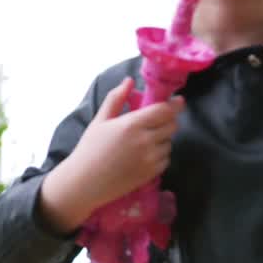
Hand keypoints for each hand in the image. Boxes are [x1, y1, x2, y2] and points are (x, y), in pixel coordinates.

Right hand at [39, 78, 182, 232]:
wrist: (85, 182)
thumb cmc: (90, 149)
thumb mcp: (100, 120)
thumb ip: (116, 98)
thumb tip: (129, 80)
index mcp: (132, 124)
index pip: (165, 110)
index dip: (175, 105)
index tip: (178, 101)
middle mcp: (145, 140)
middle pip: (172, 125)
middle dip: (168, 120)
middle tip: (156, 122)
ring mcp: (150, 158)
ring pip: (169, 142)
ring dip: (163, 138)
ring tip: (146, 140)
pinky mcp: (151, 173)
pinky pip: (166, 159)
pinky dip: (160, 154)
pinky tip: (145, 155)